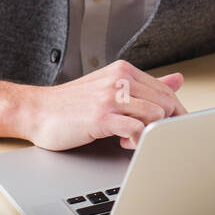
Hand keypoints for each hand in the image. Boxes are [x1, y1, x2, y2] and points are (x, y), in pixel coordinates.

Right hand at [21, 59, 187, 150]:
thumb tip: (178, 79)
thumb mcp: (110, 88)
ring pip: (156, 115)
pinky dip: (136, 141)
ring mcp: (110, 97)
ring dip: (150, 133)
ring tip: (132, 138)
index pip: (167, 91)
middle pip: (167, 102)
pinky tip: (123, 142)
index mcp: (125, 71)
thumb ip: (146, 85)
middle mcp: (120, 80)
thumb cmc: (72, 104)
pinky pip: (137, 130)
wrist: (36, 111)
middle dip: (165, 125)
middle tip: (149, 136)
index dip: (175, 113)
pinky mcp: (101, 116)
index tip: (171, 128)